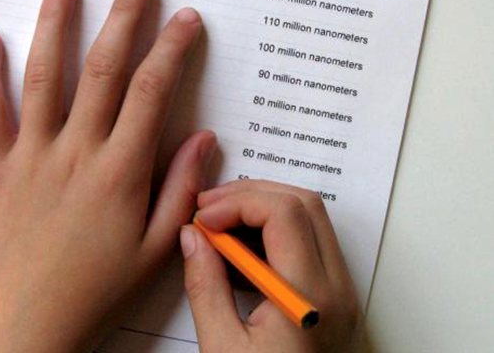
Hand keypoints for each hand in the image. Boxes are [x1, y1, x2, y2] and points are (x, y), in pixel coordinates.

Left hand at [0, 0, 215, 352]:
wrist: (27, 323)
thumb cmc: (96, 289)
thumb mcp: (155, 249)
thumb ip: (181, 189)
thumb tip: (204, 137)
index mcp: (120, 171)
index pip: (152, 92)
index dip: (172, 48)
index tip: (186, 17)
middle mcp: (76, 151)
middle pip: (104, 69)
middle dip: (124, 17)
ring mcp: (32, 154)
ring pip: (46, 76)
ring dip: (56, 24)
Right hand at [181, 180, 362, 352]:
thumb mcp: (223, 348)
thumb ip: (205, 284)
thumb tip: (192, 235)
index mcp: (310, 298)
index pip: (283, 213)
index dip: (237, 202)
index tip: (203, 217)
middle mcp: (336, 288)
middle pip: (303, 203)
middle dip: (250, 195)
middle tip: (210, 210)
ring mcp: (342, 292)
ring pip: (310, 217)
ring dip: (263, 209)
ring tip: (221, 226)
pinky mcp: (336, 298)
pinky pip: (310, 242)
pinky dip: (274, 232)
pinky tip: (241, 250)